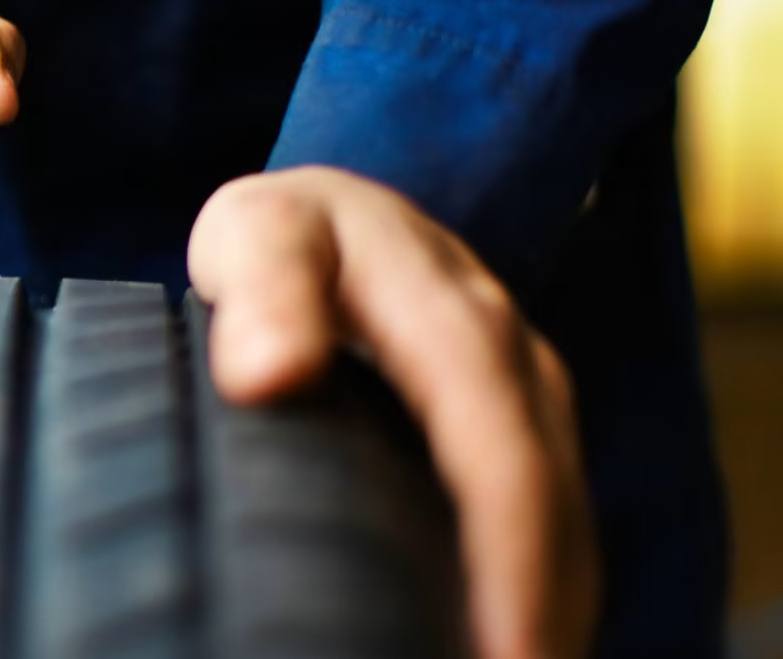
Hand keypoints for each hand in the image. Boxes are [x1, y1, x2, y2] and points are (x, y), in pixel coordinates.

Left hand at [188, 166, 598, 658]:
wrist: (334, 209)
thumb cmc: (284, 234)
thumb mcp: (258, 236)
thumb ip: (265, 292)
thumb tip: (266, 374)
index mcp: (453, 317)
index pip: (501, 454)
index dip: (511, 561)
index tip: (505, 652)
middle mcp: (515, 362)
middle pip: (552, 508)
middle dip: (542, 612)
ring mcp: (530, 396)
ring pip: (566, 523)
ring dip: (549, 609)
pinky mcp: (525, 426)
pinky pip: (551, 518)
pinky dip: (539, 587)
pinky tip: (497, 640)